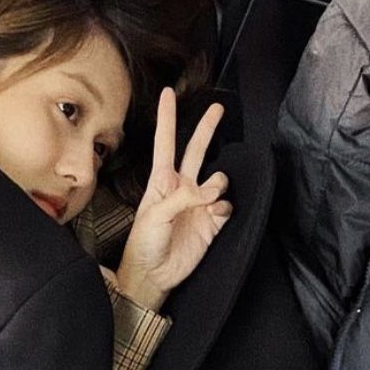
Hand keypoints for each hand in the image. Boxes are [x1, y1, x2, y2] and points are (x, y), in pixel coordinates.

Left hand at [116, 88, 232, 312]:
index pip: (166, 143)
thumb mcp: (154, 216)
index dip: (167, 118)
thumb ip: (181, 198)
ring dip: (217, 184)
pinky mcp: (212, 223)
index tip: (168, 93)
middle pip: (196, 150)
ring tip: (208, 198)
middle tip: (218, 108)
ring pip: (218, 180)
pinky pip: (226, 206)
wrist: (153, 276)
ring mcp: (199, 205)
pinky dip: (223, 208)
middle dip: (206, 129)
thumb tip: (211, 190)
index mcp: (162, 182)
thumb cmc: (143, 245)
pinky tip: (213, 216)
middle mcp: (182, 189)